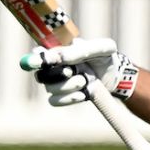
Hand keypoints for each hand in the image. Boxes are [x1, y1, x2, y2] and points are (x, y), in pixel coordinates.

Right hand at [21, 37, 138, 106]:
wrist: (114, 76)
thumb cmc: (105, 58)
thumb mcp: (101, 48)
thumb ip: (81, 50)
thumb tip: (60, 58)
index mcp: (57, 51)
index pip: (37, 55)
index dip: (35, 60)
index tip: (43, 62)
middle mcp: (52, 67)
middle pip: (41, 75)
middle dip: (59, 74)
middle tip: (73, 71)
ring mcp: (55, 83)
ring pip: (50, 88)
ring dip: (70, 86)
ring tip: (86, 80)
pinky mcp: (61, 97)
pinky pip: (54, 101)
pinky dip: (69, 98)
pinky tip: (83, 94)